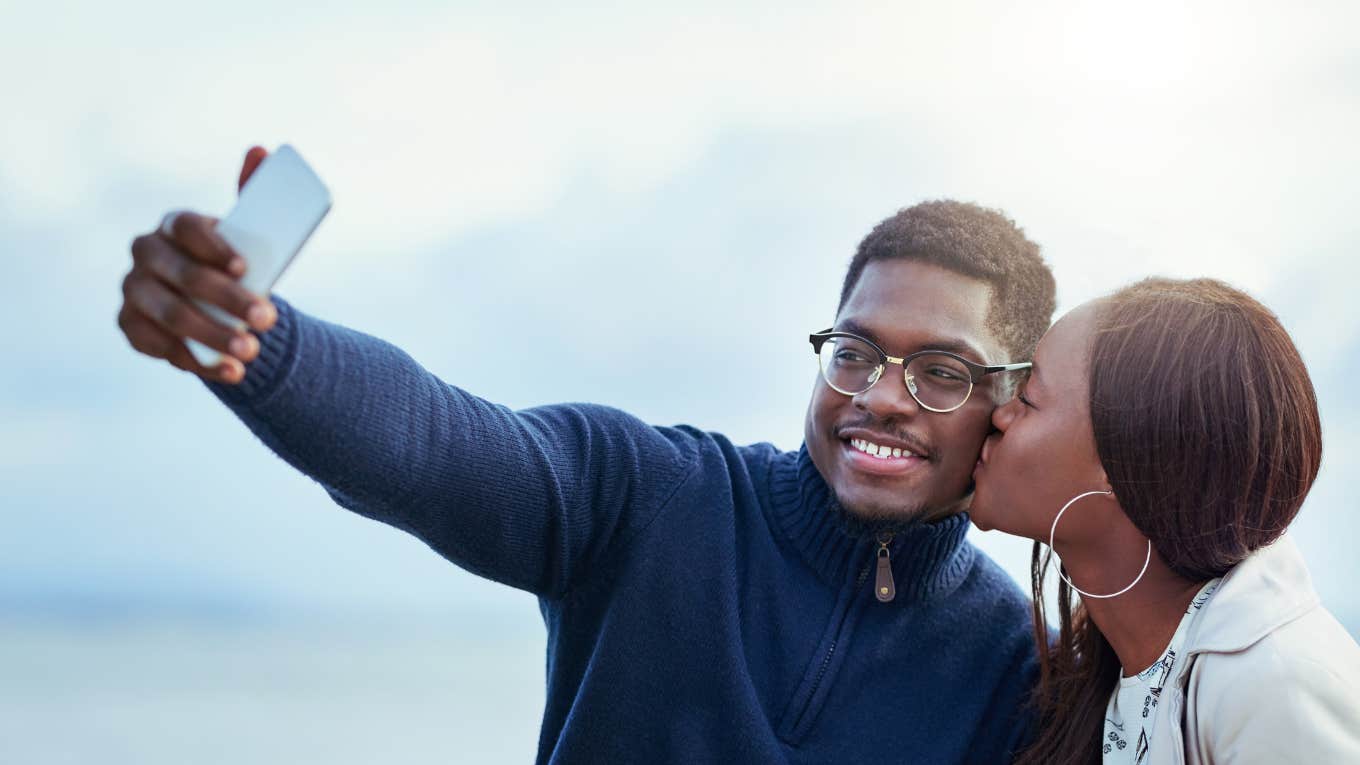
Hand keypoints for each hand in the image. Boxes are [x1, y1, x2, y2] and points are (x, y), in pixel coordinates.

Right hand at [118, 146, 275, 383]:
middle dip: (227, 301)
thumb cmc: (234, 263)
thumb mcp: (249, 234)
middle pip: (183, 277)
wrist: (214, 305)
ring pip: (170, 315)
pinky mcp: (131, 326)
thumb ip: (254, 194)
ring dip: (213, 335)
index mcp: (174, 224)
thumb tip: (261, 149)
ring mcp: (133, 290)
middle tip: (267, 320)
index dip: (214, 247)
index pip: (187, 228)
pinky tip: (230, 372)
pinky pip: (159, 346)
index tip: (245, 268)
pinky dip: (197, 362)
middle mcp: (146, 253)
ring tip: (252, 352)